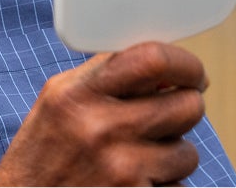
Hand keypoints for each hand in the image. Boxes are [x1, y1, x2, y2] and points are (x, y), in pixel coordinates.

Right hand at [0, 41, 207, 185]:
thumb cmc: (44, 152)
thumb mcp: (60, 100)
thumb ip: (107, 77)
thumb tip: (167, 72)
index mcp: (78, 92)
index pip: (152, 60)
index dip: (185, 64)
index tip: (191, 75)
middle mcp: (99, 127)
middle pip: (186, 105)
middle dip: (184, 110)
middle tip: (165, 118)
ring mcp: (119, 169)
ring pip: (187, 152)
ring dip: (171, 156)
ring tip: (136, 159)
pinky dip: (163, 187)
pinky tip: (132, 185)